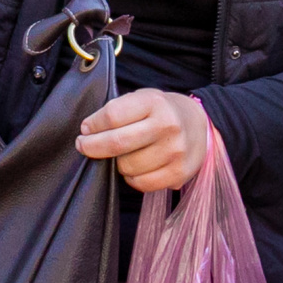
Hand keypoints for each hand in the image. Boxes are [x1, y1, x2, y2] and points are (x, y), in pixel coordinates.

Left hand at [77, 89, 209, 191]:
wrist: (200, 124)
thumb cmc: (161, 111)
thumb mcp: (143, 98)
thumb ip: (118, 110)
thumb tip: (88, 131)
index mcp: (154, 103)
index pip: (112, 116)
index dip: (93, 124)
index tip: (85, 129)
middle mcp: (167, 126)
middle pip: (117, 142)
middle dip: (92, 147)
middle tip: (83, 145)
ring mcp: (175, 151)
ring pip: (127, 166)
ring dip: (116, 163)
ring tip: (121, 155)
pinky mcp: (180, 173)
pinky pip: (142, 183)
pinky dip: (131, 178)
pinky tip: (134, 168)